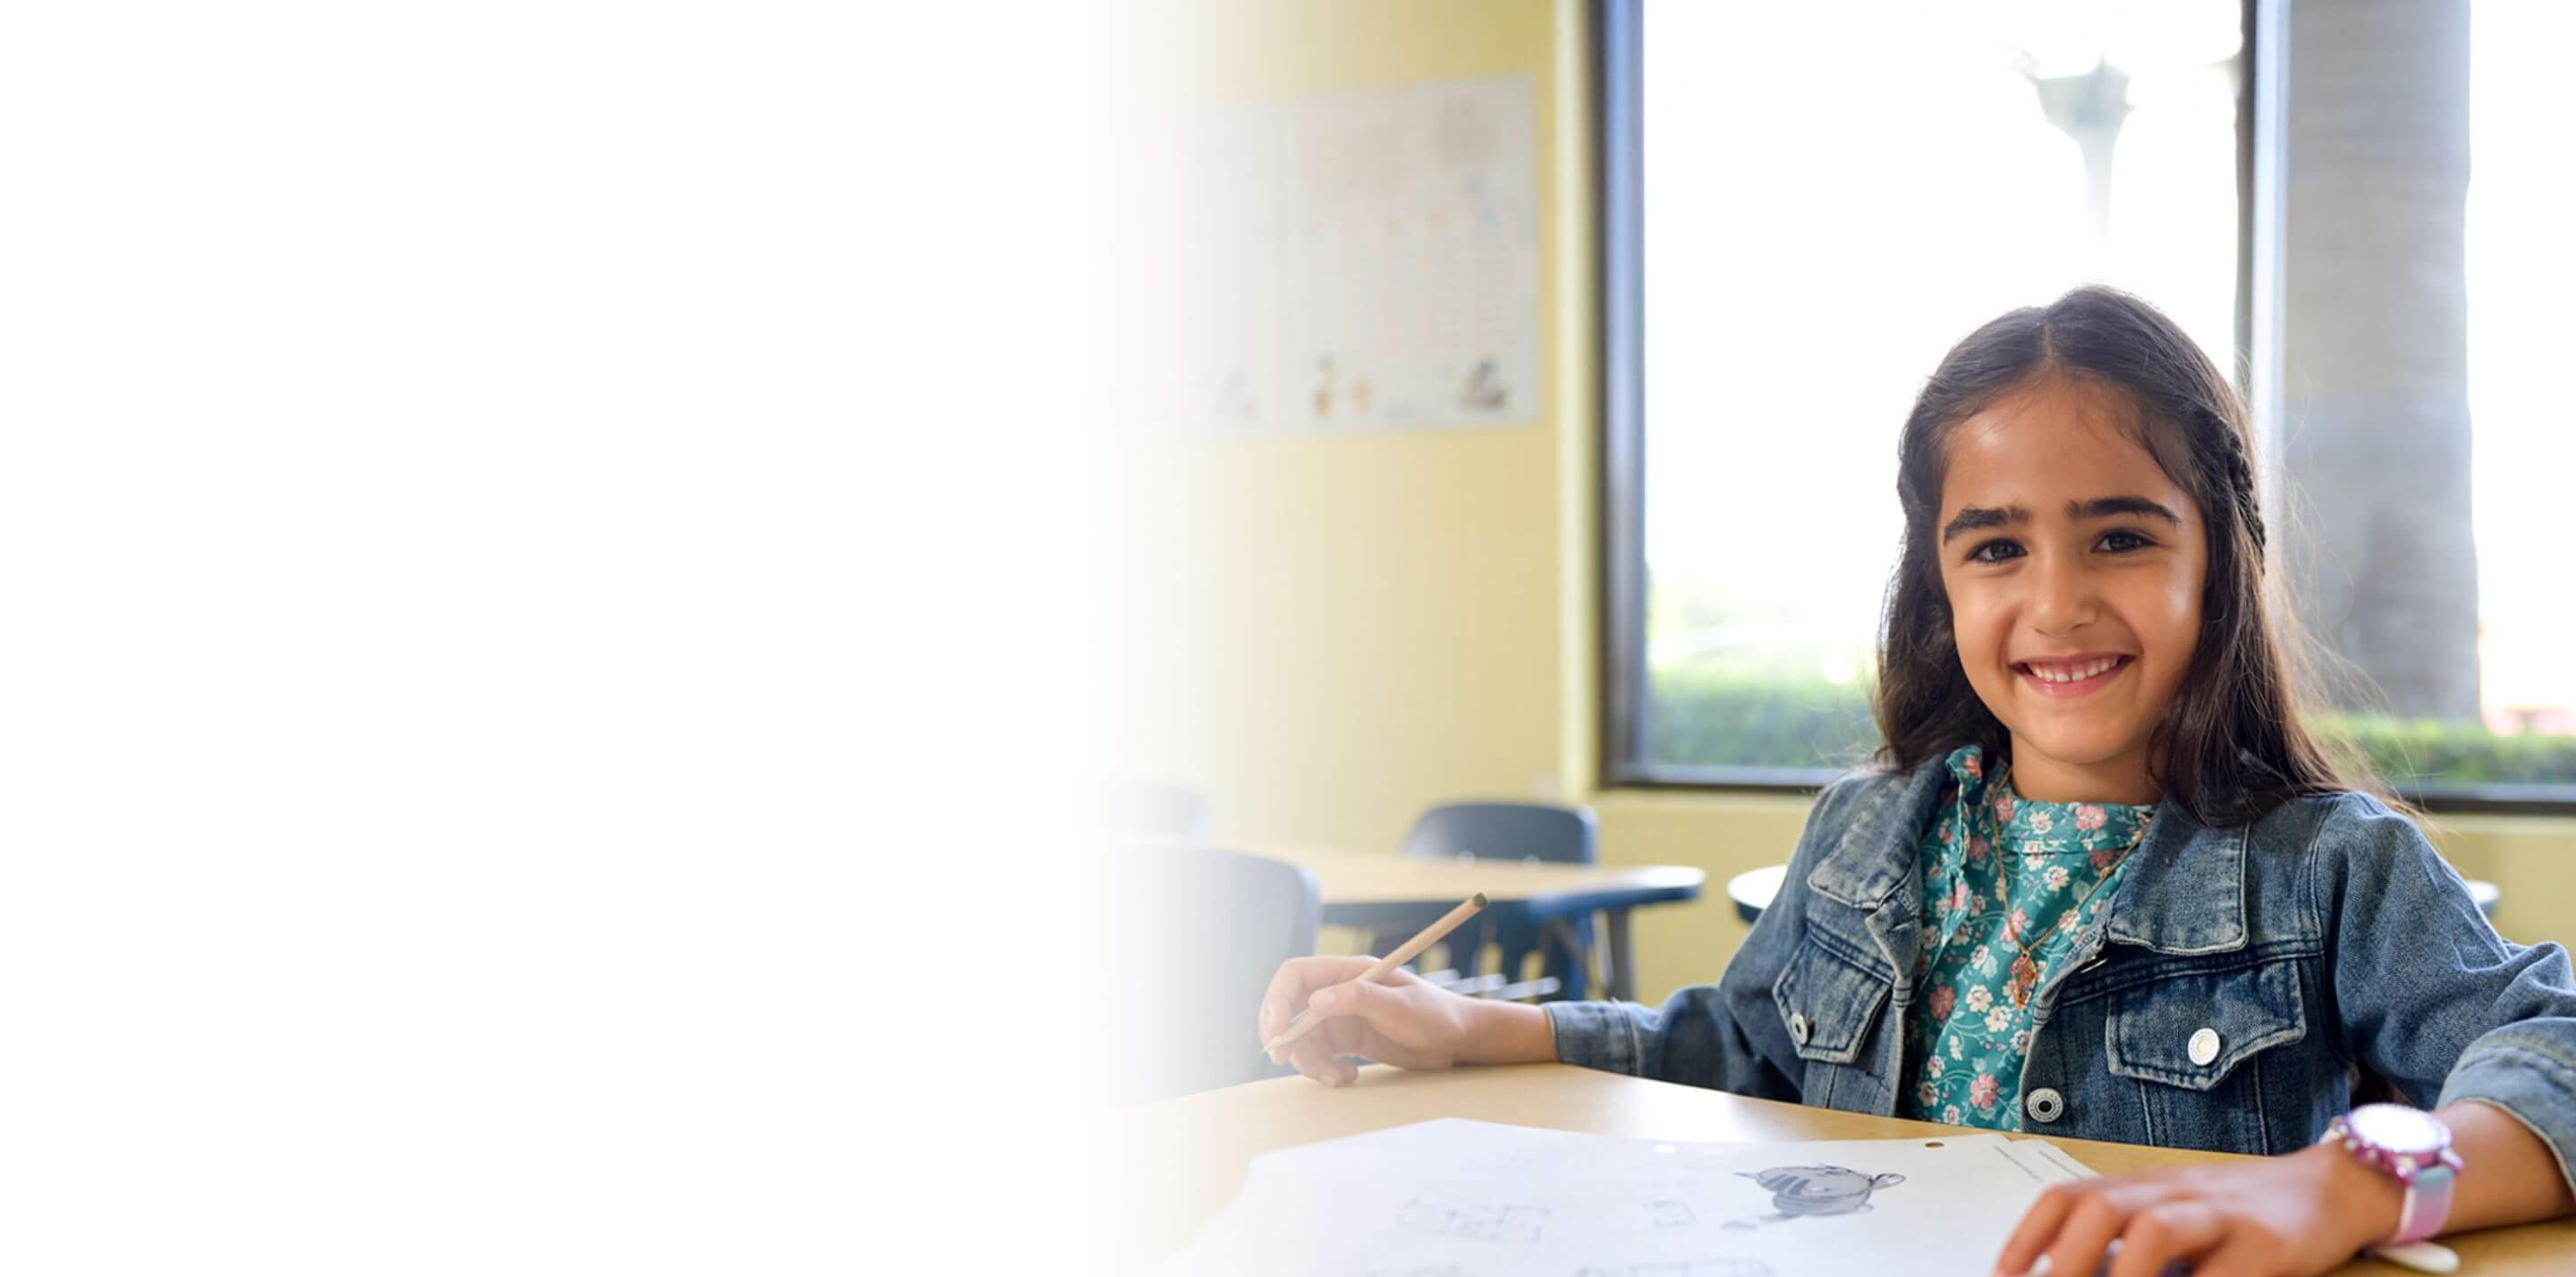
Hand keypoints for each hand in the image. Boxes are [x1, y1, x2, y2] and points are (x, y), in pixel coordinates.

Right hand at [1254, 956, 1550, 1085]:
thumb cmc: (1435, 1016)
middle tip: (1284, 1058)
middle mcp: (1339, 992)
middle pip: (1290, 1008)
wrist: (1459, 1040)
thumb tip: (1315, 1000)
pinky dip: (1325, 1070)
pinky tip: (1348, 1077)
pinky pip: (1320, 1055)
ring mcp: (1342, 1017)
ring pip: (1304, 1038)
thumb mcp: (1400, 1007)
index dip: (1277, 998)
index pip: (1296, 975)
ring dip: (1310, 1061)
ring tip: (1337, 1077)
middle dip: (1284, 1034)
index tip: (1275, 1028)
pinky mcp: (1348, 1040)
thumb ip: (1359, 999)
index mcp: (1349, 972)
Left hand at [1991, 1141, 2401, 1276]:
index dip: (2028, 1236)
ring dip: (2124, 1273)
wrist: (2331, 1187)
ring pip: (2158, 1230)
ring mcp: (2223, 1217)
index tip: (2001, 1275)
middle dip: (2067, 1258)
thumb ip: (2127, 1241)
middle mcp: (2175, 1193)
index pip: (2069, 1197)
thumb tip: (2065, 1270)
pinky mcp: (2271, 1248)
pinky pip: (2228, 1275)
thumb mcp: (2175, 1213)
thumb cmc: (2237, 1212)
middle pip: (2103, 1207)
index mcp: (2142, 1186)